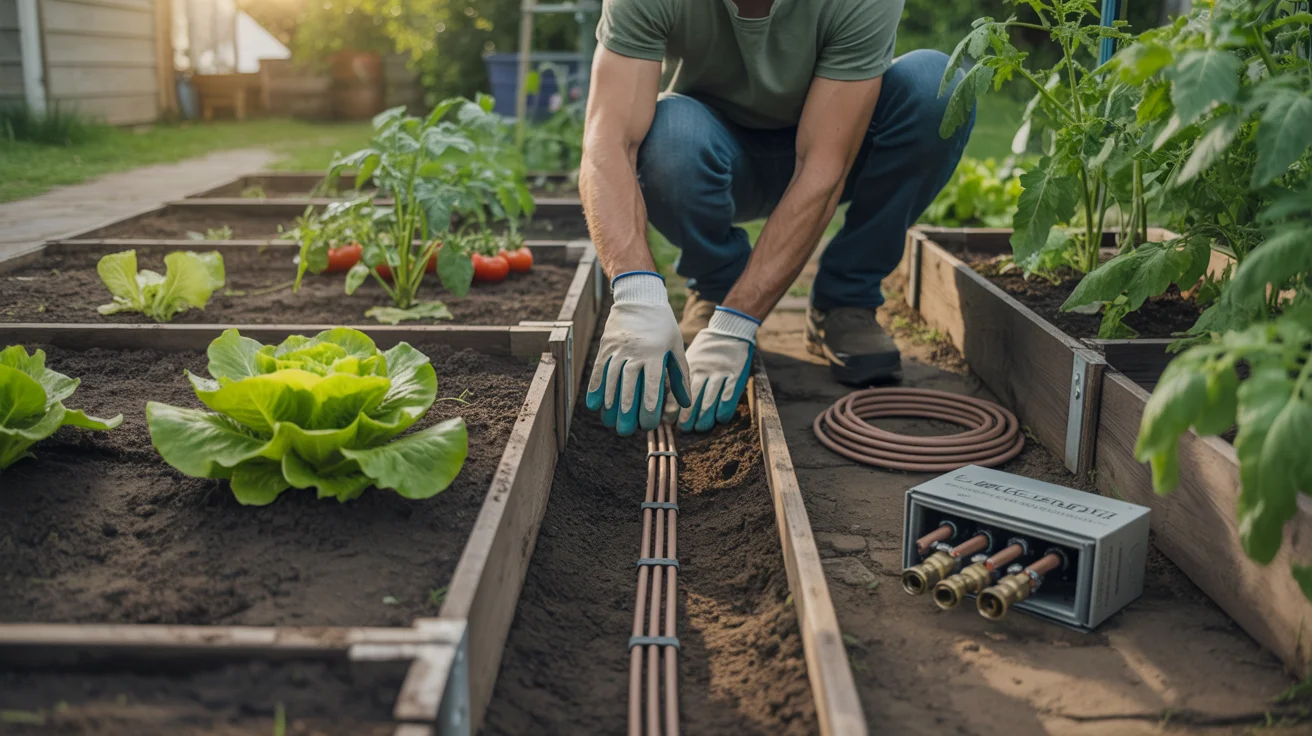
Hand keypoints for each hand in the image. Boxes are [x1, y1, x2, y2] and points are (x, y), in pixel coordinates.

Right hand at [585, 272, 691, 435]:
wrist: (640, 297)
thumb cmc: (663, 326)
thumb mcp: (677, 347)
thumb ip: (680, 376)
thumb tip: (685, 404)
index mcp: (656, 354)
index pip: (651, 386)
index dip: (648, 408)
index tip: (647, 425)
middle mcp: (635, 352)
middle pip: (628, 387)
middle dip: (626, 412)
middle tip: (626, 432)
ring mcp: (618, 349)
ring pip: (611, 381)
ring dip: (609, 405)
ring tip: (610, 424)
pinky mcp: (605, 346)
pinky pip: (599, 370)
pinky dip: (595, 388)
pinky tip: (595, 405)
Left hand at [671, 308, 758, 431]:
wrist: (730, 330)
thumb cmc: (708, 349)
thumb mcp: (692, 358)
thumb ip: (683, 375)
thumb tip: (669, 399)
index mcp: (691, 366)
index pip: (678, 390)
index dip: (673, 407)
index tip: (668, 420)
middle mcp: (704, 370)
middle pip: (693, 398)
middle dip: (687, 416)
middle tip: (683, 429)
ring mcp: (720, 373)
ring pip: (709, 399)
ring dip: (704, 417)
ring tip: (699, 428)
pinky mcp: (736, 374)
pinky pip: (729, 396)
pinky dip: (724, 409)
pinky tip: (720, 419)